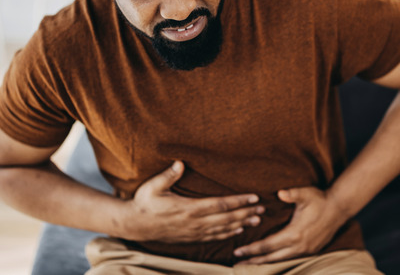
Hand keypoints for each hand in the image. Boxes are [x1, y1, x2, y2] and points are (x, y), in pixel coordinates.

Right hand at [122, 161, 264, 242]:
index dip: (239, 201)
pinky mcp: (191, 237)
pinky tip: (238, 231)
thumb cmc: (144, 202)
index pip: (220, 205)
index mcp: (189, 208)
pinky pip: (214, 237)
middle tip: (263, 209)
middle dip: (246, 213)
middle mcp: (195, 222)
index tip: (253, 197)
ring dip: (241, 224)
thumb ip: (168, 176)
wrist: (136, 225)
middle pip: (227, 218)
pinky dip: (228, 234)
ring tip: (257, 220)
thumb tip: (180, 163)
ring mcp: (194, 232)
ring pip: (223, 229)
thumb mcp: (153, 187)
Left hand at [233, 186, 348, 263]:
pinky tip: (270, 259)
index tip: (238, 251)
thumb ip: (292, 194)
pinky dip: (277, 260)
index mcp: (294, 234)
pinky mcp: (310, 251)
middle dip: (254, 261)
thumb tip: (280, 193)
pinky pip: (289, 258)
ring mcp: (305, 250)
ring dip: (265, 262)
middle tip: (238, 263)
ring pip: (281, 260)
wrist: (339, 209)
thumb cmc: (320, 200)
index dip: (252, 250)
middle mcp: (299, 246)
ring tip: (250, 264)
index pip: (268, 245)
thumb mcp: (305, 194)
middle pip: (271, 258)